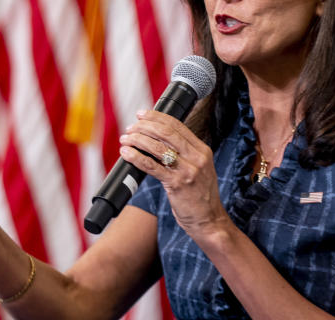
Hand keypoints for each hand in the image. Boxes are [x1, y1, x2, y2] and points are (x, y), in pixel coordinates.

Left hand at [119, 110, 231, 239]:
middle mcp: (197, 157)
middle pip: (166, 133)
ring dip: (137, 140)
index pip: (177, 125)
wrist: (209, 220)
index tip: (142, 114)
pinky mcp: (177, 184)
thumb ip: (185, 154)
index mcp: (202, 150)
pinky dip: (136, 157)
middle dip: (145, 126)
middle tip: (131, 127)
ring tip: (126, 139)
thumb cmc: (199, 196)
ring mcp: (188, 170)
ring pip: (157, 147)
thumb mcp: (199, 169)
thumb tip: (157, 139)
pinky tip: (127, 153)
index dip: (157, 117)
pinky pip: (152, 166)